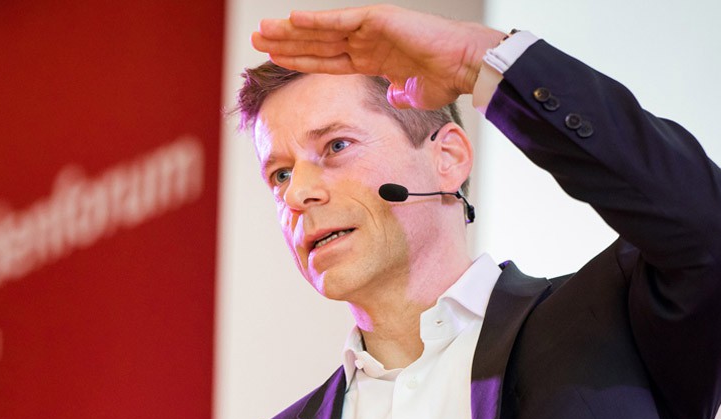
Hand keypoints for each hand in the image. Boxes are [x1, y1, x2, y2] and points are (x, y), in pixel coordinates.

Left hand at [251, 5, 505, 108]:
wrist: (464, 68)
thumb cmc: (446, 80)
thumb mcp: (414, 95)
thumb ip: (400, 95)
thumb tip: (394, 97)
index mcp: (370, 58)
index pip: (325, 59)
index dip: (299, 58)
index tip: (274, 58)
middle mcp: (366, 40)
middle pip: (316, 42)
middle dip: (285, 42)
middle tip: (256, 39)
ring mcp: (369, 28)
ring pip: (321, 30)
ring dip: (291, 30)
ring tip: (263, 30)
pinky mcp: (377, 18)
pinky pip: (339, 20)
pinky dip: (316, 20)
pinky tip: (292, 20)